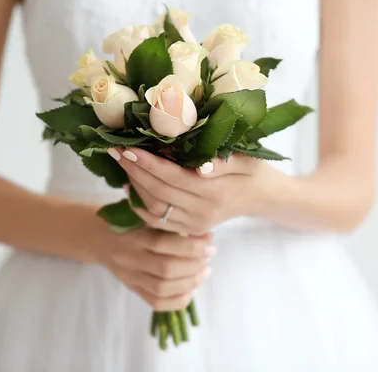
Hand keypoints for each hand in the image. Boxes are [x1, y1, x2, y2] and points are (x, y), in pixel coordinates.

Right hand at [94, 226, 214, 310]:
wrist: (99, 237)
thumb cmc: (128, 221)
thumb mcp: (144, 215)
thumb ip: (168, 224)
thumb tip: (204, 235)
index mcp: (132, 236)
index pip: (164, 243)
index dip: (191, 244)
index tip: (209, 239)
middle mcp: (128, 258)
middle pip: (166, 268)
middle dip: (195, 263)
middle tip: (210, 255)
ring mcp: (129, 277)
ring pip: (162, 287)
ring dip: (190, 282)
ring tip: (205, 271)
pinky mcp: (132, 289)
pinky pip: (156, 302)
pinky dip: (178, 300)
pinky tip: (191, 290)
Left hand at [107, 147, 271, 235]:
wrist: (263, 197)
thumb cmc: (254, 171)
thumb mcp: (248, 160)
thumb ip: (226, 162)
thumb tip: (201, 166)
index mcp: (216, 193)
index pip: (173, 176)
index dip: (148, 163)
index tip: (127, 147)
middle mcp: (203, 212)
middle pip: (159, 192)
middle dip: (134, 171)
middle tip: (114, 151)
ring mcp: (195, 224)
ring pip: (155, 208)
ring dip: (135, 187)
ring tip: (122, 165)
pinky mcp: (190, 229)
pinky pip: (158, 222)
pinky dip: (140, 207)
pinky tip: (129, 190)